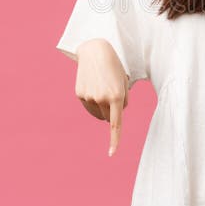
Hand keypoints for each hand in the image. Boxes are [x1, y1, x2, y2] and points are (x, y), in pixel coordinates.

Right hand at [74, 39, 130, 156]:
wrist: (95, 51)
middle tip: (113, 94)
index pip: (116, 124)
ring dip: (102, 106)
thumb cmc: (114, 67)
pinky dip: (93, 100)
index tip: (112, 154)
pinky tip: (94, 86)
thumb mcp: (124, 82)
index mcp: (117, 96)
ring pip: (98, 113)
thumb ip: (122, 101)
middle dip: (111, 112)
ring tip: (103, 87)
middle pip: (108, 118)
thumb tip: (111, 117)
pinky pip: (89, 105)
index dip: (114, 140)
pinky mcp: (80, 94)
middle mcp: (102, 99)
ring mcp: (89, 97)